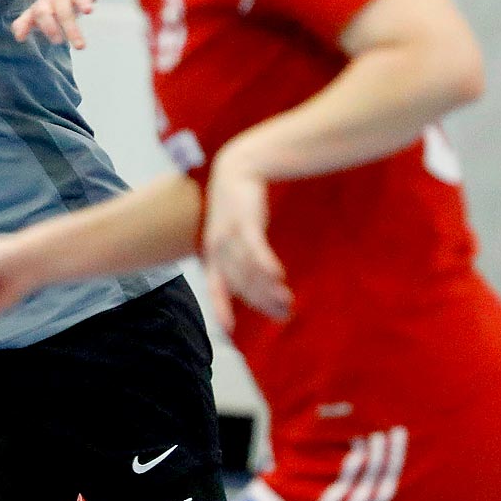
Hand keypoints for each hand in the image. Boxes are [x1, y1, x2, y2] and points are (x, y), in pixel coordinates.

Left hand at [10, 0, 120, 50]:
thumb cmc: (49, 4)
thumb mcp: (35, 13)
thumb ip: (24, 23)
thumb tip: (18, 37)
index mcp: (45, 5)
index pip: (43, 15)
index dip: (49, 26)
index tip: (57, 41)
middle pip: (63, 13)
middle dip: (71, 29)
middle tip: (80, 47)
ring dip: (83, 3)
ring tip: (89, 11)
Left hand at [201, 143, 291, 326]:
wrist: (238, 169)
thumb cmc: (240, 208)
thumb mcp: (237, 235)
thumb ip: (245, 259)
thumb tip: (265, 283)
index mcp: (212, 254)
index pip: (215, 287)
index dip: (220, 308)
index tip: (229, 331)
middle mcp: (216, 248)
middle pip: (239, 283)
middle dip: (261, 302)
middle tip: (284, 314)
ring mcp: (228, 235)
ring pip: (248, 269)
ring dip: (268, 288)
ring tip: (288, 302)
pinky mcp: (244, 221)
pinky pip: (254, 248)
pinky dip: (265, 263)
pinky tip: (279, 276)